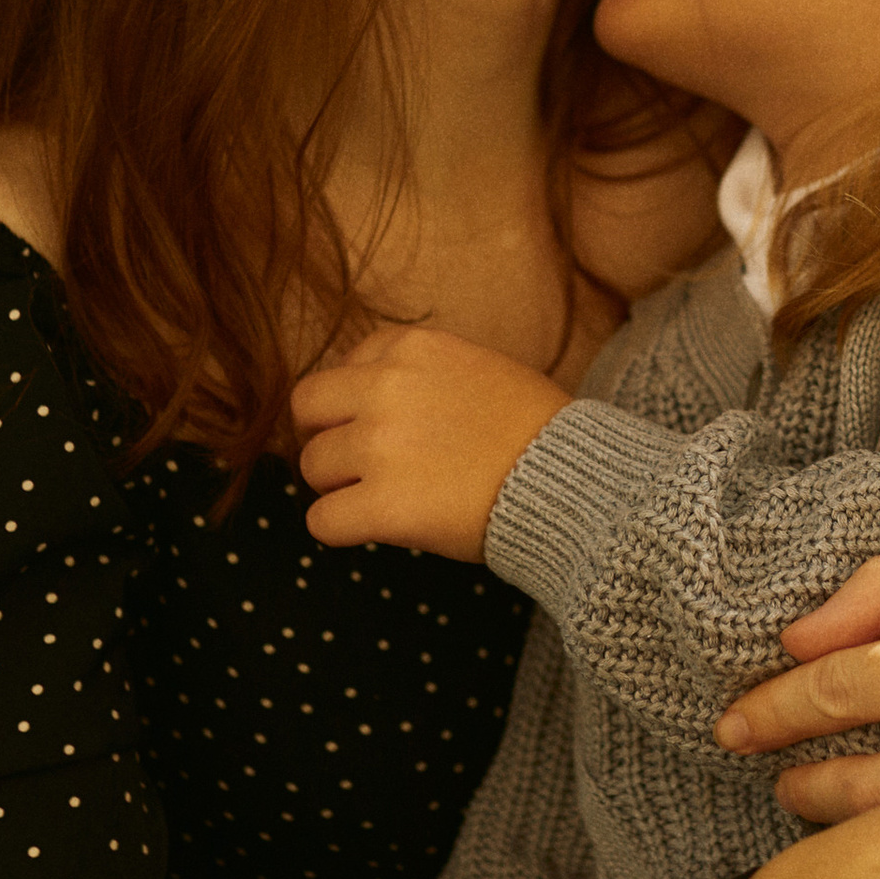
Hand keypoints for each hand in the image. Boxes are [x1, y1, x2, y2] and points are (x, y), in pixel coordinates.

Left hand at [293, 325, 568, 563]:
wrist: (571, 480)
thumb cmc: (538, 431)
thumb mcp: (480, 369)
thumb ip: (423, 374)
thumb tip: (373, 400)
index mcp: (411, 349)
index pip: (343, 368)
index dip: (353, 403)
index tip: (378, 427)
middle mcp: (385, 389)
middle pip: (307, 409)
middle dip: (326, 436)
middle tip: (353, 464)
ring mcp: (379, 448)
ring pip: (311, 467)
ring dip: (338, 486)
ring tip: (382, 498)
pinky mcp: (383, 506)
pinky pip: (322, 522)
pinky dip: (341, 529)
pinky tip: (374, 529)